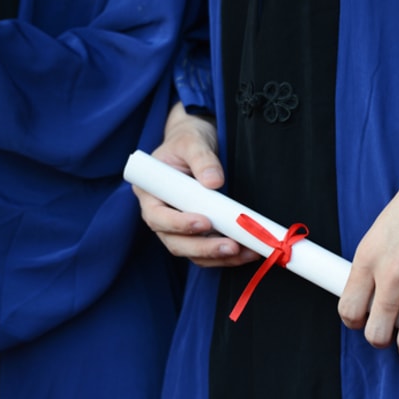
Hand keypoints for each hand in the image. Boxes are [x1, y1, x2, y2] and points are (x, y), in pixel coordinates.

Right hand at [133, 102, 259, 266]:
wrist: (197, 145)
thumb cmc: (188, 141)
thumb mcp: (192, 141)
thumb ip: (202, 159)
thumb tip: (214, 181)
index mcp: (151, 193)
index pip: (158, 217)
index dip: (178, 224)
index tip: (204, 222)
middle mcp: (161, 215)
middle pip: (176, 242)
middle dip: (204, 248)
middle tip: (231, 246)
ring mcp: (179, 227)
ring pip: (193, 252)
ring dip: (219, 257)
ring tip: (246, 252)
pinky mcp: (197, 233)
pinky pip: (208, 251)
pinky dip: (226, 256)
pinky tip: (247, 252)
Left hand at [338, 124, 398, 361]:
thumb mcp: (382, 227)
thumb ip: (374, 261)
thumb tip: (375, 290)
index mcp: (368, 258)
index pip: (348, 309)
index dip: (355, 322)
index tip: (365, 320)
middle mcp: (392, 276)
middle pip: (375, 333)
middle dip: (381, 339)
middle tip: (391, 332)